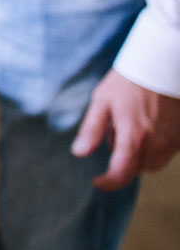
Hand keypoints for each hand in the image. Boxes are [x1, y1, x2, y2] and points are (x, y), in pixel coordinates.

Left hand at [72, 68, 179, 189]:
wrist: (161, 66)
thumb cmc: (128, 82)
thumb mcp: (102, 101)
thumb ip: (92, 130)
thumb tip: (79, 153)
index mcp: (133, 137)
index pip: (121, 174)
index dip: (108, 183)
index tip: (97, 182)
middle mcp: (156, 144)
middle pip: (136, 170)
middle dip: (122, 161)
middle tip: (114, 133)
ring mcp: (172, 142)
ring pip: (152, 164)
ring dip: (138, 155)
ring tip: (131, 125)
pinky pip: (165, 153)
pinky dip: (153, 148)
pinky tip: (147, 125)